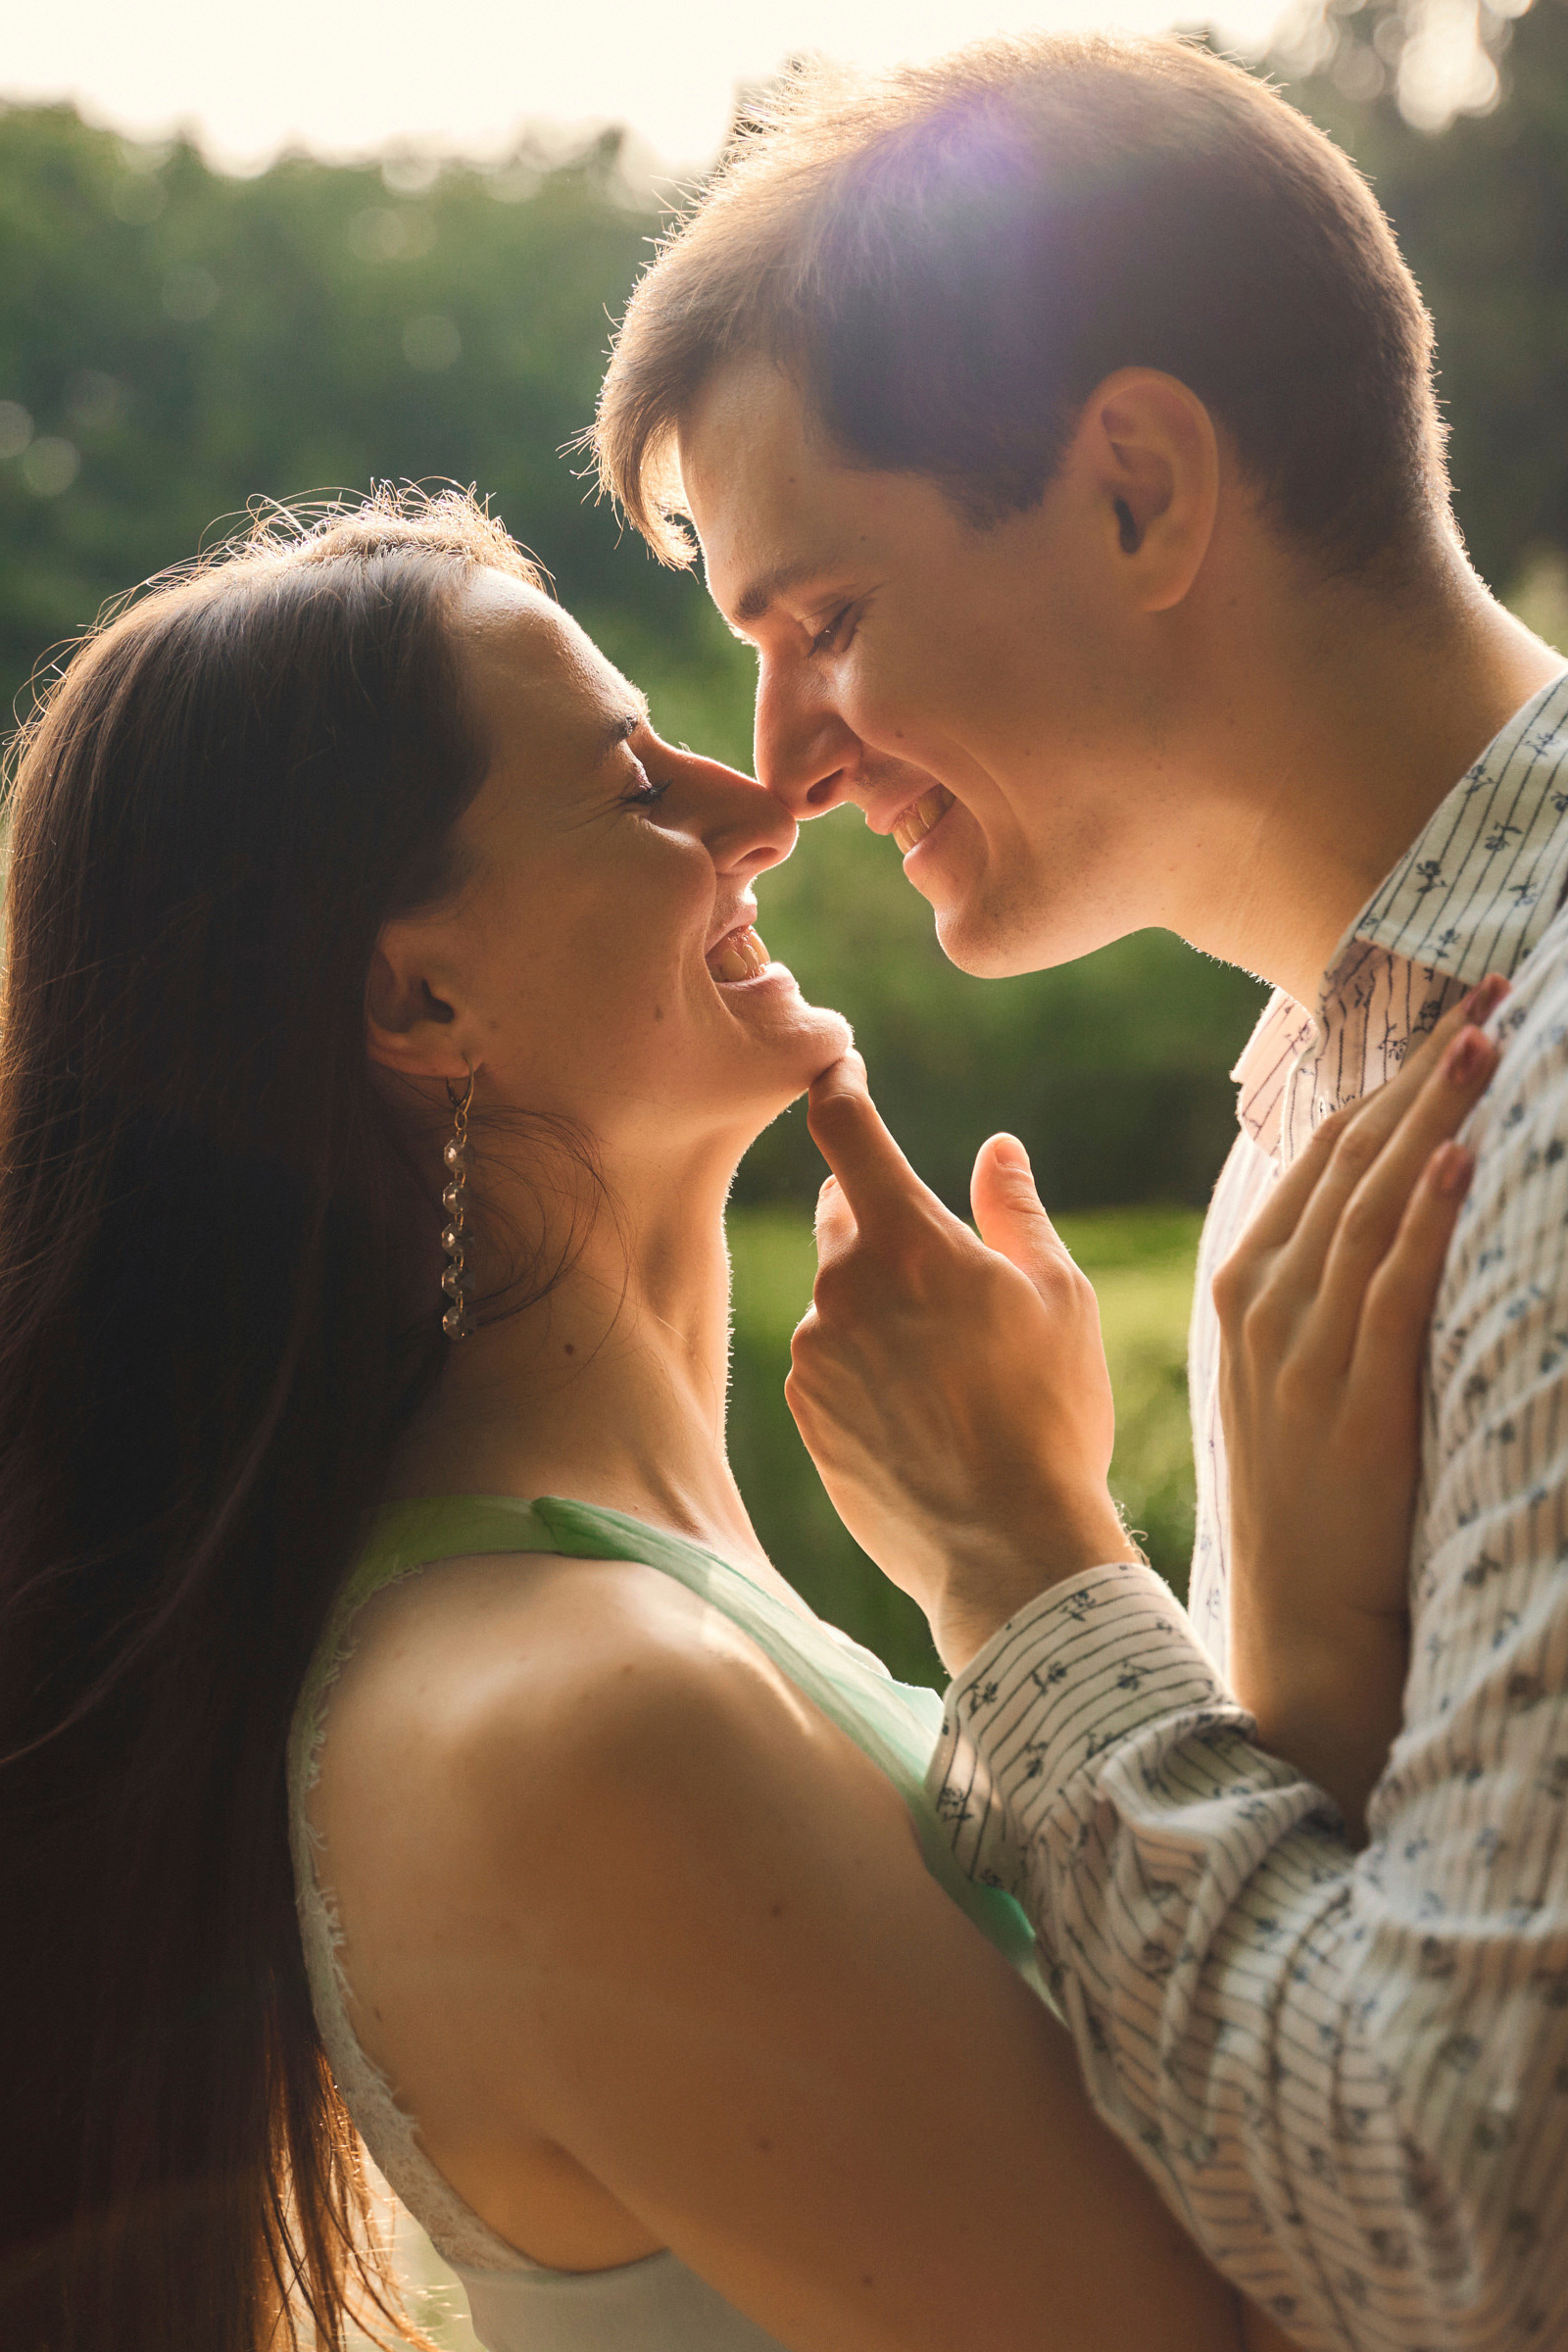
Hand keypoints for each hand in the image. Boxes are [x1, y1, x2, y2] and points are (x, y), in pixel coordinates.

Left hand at [785, 1053, 1129, 1672]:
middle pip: (841, 1216)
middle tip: (942, 1270)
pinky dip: (860, 1365)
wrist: (1007, 1547)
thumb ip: (1015, 1212)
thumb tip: (996, 1149)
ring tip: (948, 1368)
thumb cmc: (1050, 1415)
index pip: (846, 1132)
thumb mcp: (1059, 1298)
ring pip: (838, 1297)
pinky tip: (917, 1410)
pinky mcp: (803, 1411)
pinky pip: (827, 1360)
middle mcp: (842, 1287)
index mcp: (907, 1241)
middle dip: (880, 1221)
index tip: (837, 1070)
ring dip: (875, 1305)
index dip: (838, 1090)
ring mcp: (814, 1352)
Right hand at [1215, 974, 1507, 1836]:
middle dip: (1419, 1070)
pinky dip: (1426, 1217)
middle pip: (1345, 1161)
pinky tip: (1460, 1156)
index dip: (1383, 1078)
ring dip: (1433, 1117)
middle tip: (1484, 989)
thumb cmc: (1311, 1498)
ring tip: (1486, 1039)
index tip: (1440, 1013)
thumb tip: (1379, 1209)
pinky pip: (1391, 1291)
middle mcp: (1266, 1307)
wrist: (1301, 1624)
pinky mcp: (1352, 1405)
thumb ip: (1323, 1289)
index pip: (1317, 1158)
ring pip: (1371, 1208)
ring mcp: (1302, 1355)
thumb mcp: (1297, 1375)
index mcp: (1246, 1287)